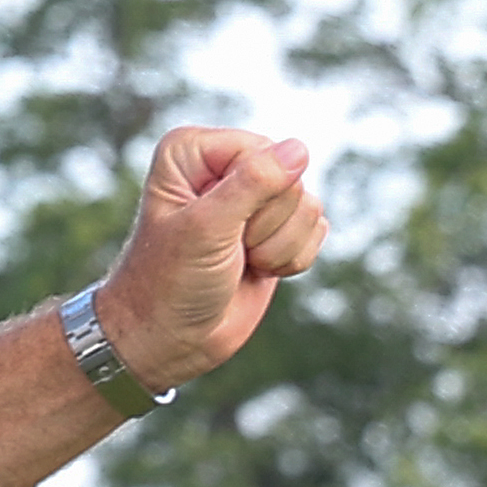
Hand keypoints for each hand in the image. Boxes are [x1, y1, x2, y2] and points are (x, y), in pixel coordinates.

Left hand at [90, 126, 329, 389]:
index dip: (252, 196)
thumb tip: (299, 149)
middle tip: (226, 249)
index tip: (213, 228)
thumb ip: (253, 184)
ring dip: (277, 247)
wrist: (168, 337)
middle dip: (265, 226)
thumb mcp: (206, 228)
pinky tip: (256, 270)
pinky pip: (318, 229)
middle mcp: (224, 166)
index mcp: (192, 151)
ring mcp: (254, 197)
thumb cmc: (170, 281)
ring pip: (309, 206)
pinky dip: (291, 259)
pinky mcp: (278, 227)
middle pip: (291, 179)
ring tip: (236, 261)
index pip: (263, 151)